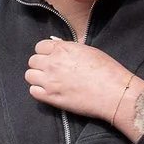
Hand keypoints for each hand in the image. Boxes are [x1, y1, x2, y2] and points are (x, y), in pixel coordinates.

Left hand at [26, 39, 143, 135]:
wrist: (114, 93)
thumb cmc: (107, 70)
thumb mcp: (89, 50)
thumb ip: (69, 48)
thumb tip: (58, 46)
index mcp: (62, 49)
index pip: (40, 47)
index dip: (45, 52)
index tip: (51, 57)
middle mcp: (53, 63)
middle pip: (33, 61)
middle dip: (40, 65)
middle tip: (51, 71)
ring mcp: (50, 81)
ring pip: (29, 76)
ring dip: (37, 77)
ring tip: (49, 81)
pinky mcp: (51, 97)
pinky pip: (33, 91)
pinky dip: (39, 91)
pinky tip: (49, 92)